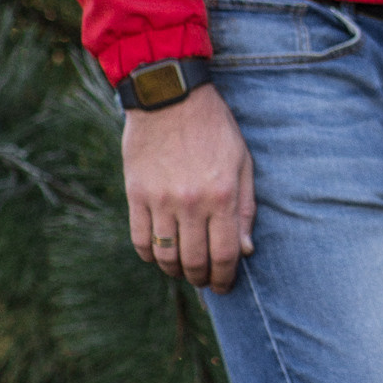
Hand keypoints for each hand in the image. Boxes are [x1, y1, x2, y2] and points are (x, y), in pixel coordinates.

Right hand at [123, 82, 255, 291]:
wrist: (170, 96)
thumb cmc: (214, 128)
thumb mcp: (242, 162)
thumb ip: (246, 208)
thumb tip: (245, 250)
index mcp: (222, 195)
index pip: (224, 254)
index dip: (224, 278)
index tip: (223, 286)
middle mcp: (191, 202)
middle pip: (194, 261)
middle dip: (201, 278)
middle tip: (204, 280)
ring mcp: (161, 200)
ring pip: (165, 255)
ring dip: (175, 270)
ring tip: (182, 269)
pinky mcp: (136, 194)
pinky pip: (140, 239)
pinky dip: (149, 255)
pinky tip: (159, 254)